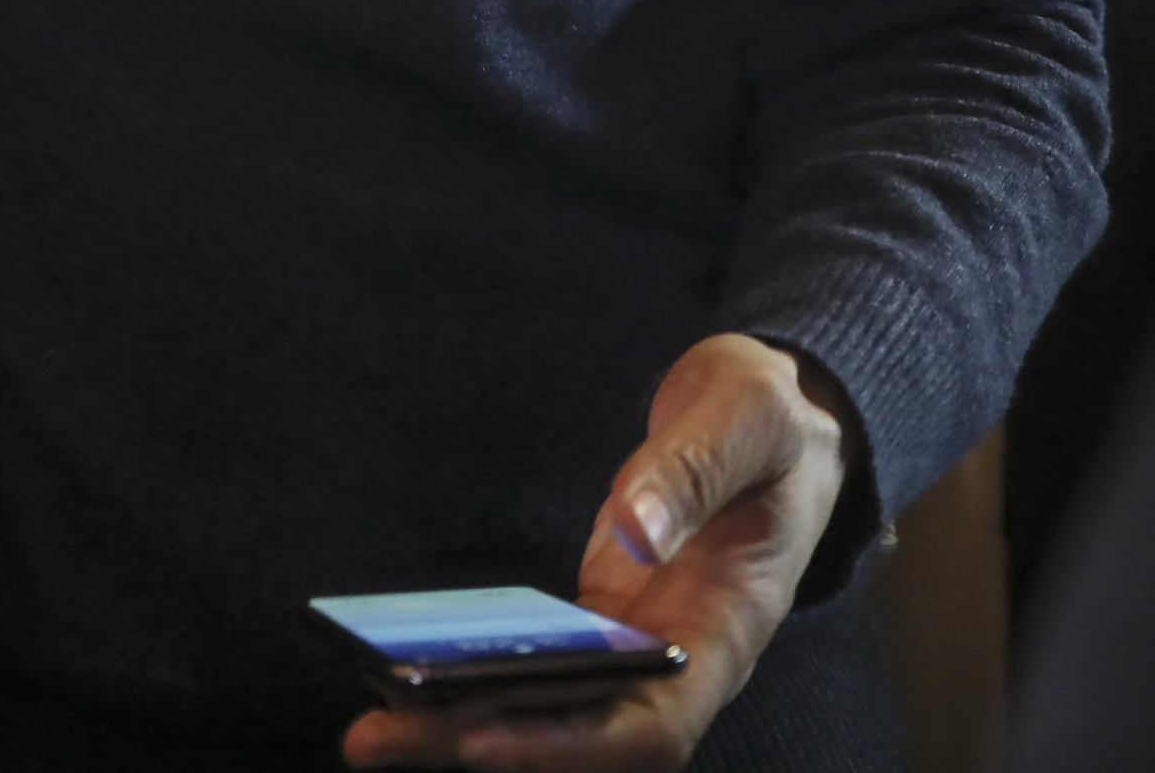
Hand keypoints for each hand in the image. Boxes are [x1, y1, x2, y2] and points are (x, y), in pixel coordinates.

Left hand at [342, 335, 853, 771]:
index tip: (480, 737)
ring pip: (553, 706)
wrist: (784, 413)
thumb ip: (690, 470)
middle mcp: (682, 653)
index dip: (567, 742)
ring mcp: (639, 638)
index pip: (652, 724)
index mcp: (730, 625)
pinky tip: (407, 668)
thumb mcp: (745, 415)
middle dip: (483, 741)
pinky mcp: (603, 613)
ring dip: (464, 719)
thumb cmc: (774, 417)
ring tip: (371, 720)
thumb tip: (634, 533)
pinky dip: (478, 672)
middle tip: (372, 736)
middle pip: (583, 734)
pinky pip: (538, 661)